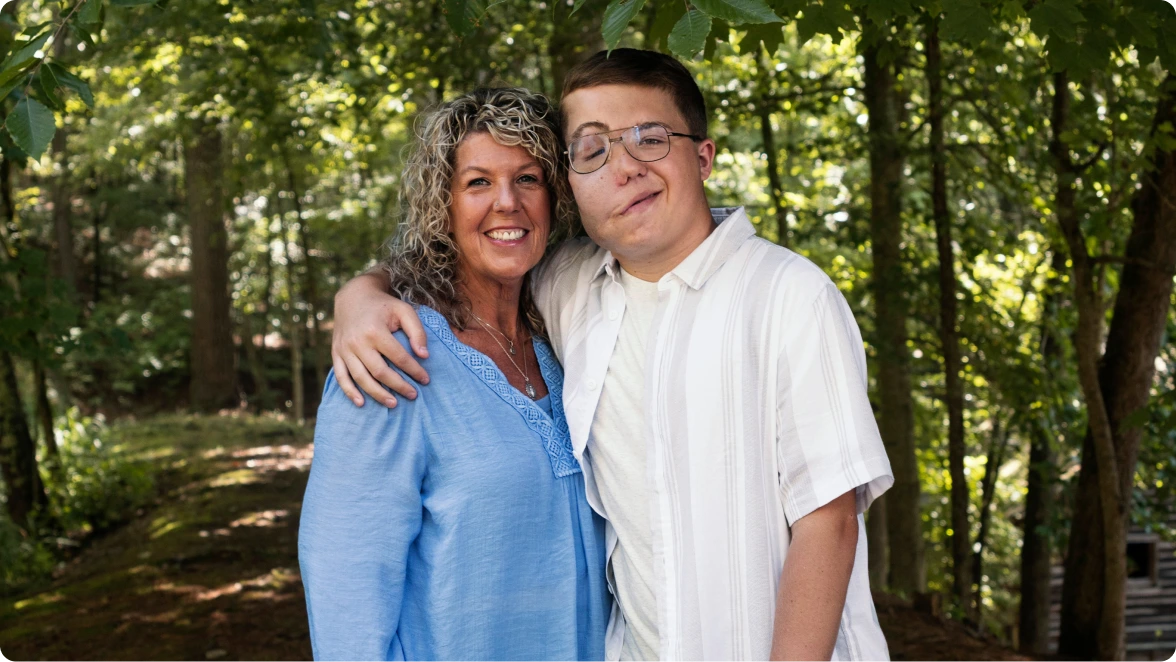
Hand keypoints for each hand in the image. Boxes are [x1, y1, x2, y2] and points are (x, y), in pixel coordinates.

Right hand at [330, 272, 430, 407]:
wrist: (353, 296)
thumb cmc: (384, 306)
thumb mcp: (404, 311)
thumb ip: (417, 332)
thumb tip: (424, 356)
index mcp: (375, 330)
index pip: (398, 357)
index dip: (414, 370)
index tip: (425, 380)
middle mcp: (357, 342)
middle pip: (379, 371)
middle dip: (398, 386)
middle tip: (413, 395)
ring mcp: (344, 349)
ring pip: (361, 378)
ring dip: (377, 394)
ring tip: (393, 404)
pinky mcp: (336, 353)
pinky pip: (341, 377)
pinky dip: (350, 392)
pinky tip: (361, 403)